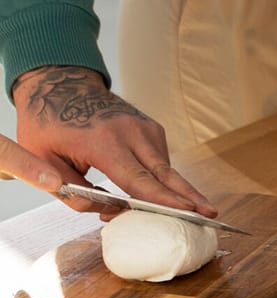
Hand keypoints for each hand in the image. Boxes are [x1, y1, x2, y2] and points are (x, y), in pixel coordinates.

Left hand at [10, 66, 215, 217]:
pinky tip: (142, 185)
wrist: (60, 83)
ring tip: (145, 209)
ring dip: (163, 192)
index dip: (162, 199)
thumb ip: (72, 192)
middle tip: (212, 215)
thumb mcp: (43, 160)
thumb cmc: (47, 122)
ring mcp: (145, 127)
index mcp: (102, 143)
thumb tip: (106, 212)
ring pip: (164, 169)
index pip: (138, 179)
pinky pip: (160, 159)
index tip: (186, 211)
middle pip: (166, 174)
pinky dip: (156, 176)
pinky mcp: (151, 127)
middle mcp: (131, 133)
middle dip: (190, 197)